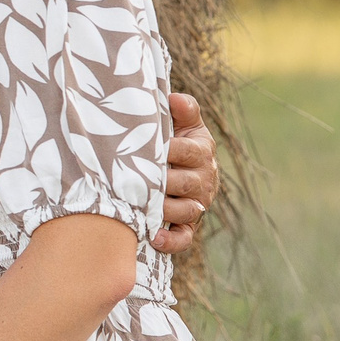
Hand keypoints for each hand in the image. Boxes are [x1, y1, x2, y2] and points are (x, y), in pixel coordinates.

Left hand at [155, 92, 219, 255]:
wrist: (181, 167)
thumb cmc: (176, 140)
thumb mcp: (184, 123)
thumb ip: (184, 109)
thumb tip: (174, 99)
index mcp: (202, 153)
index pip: (188, 152)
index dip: (170, 150)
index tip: (149, 148)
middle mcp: (204, 180)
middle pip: (186, 183)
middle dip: (162, 182)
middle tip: (135, 179)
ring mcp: (198, 205)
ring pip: (185, 211)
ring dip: (165, 210)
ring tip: (141, 206)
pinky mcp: (189, 227)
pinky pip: (184, 239)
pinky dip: (170, 242)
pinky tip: (153, 237)